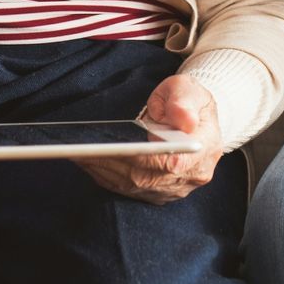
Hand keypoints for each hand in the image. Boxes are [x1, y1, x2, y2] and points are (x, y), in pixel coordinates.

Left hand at [77, 75, 222, 204]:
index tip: (122, 150)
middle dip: (114, 162)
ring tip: (78, 152)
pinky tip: (86, 161)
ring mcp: (175, 188)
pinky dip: (106, 176)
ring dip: (105, 170)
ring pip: (135, 185)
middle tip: (84, 148)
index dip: (147, 160)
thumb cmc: (187, 101)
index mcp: (205, 148)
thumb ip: (184, 101)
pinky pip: (129, 190)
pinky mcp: (158, 194)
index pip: (175, 162)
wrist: (192, 119)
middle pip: (148, 176)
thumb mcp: (190, 89)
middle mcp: (192, 176)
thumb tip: (183, 119)